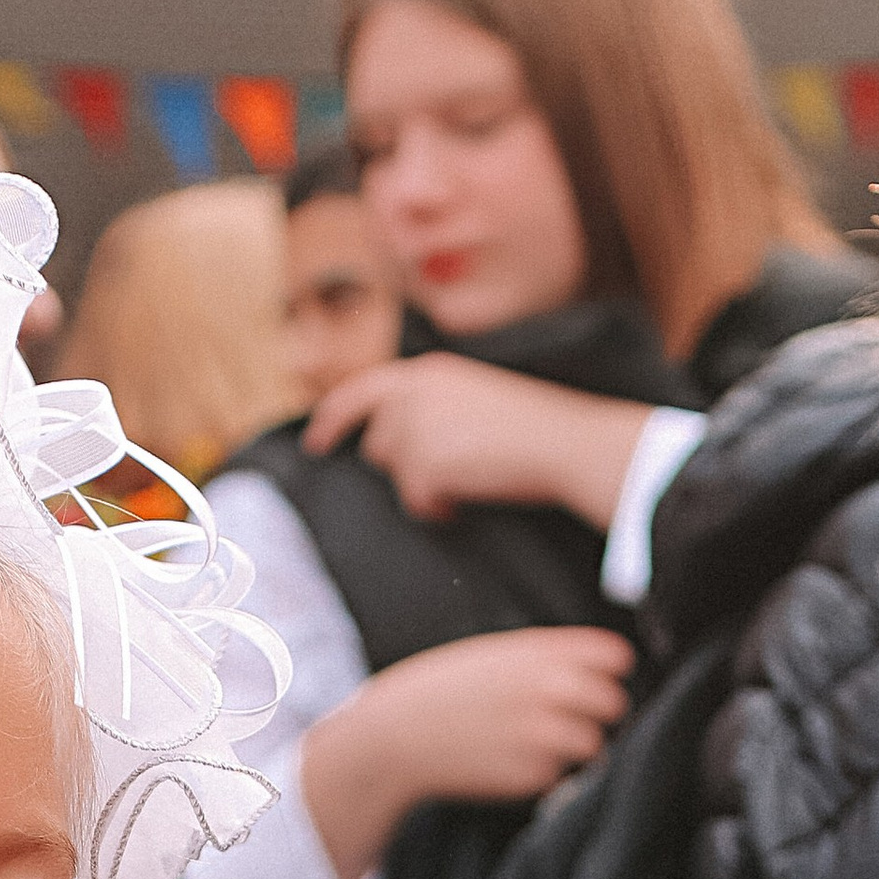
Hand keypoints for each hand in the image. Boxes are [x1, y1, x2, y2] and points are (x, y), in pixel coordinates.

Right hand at [300, 624, 637, 878]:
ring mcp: (544, 735)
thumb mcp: (497, 654)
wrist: (395, 735)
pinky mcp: (533, 775)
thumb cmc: (445, 689)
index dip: (606, 671)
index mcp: (543, 653)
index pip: (616, 658)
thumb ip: (552, 656)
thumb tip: (612, 667)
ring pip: (593, 744)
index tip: (590, 679)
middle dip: (595, 712)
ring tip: (529, 740)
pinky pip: (558, 774)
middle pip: (613, 703)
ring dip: (572, 745)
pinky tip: (503, 759)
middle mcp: (551, 690)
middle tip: (562, 716)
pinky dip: (541, 771)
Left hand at [304, 353, 651, 530]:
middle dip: (403, 464)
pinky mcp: (422, 462)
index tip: (314, 443)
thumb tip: (392, 443)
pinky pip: (416, 501)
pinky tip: (472, 493)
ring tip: (474, 475)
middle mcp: (413, 392)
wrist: (564, 443)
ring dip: (426, 483)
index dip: (331, 419)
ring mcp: (414, 426)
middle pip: (378, 443)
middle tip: (441, 476)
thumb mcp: (475, 399)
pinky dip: (440, 507)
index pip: (359, 391)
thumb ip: (432, 409)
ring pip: (397, 473)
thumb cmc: (532, 428)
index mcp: (428, 372)